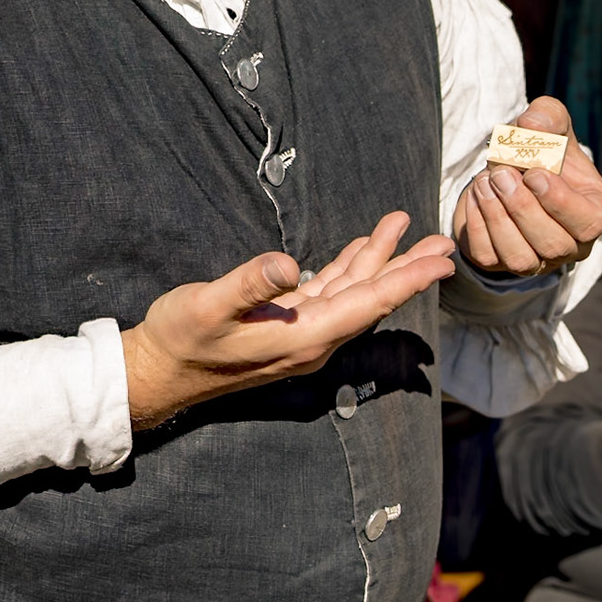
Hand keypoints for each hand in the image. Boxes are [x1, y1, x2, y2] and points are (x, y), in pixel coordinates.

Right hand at [121, 212, 454, 429]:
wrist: (157, 373)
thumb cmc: (180, 339)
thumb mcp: (208, 306)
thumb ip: (249, 284)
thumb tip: (289, 262)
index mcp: (301, 336)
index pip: (366, 303)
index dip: (406, 280)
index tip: (441, 263)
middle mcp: (311, 340)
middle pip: (370, 298)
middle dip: (407, 267)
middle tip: (444, 242)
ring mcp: (300, 335)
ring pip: (351, 293)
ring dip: (378, 260)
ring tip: (404, 228)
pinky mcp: (286, 327)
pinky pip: (329, 294)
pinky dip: (347, 268)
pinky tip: (359, 251)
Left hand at [453, 97, 601, 275]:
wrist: (509, 170)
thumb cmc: (540, 150)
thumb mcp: (550, 123)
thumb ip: (547, 117)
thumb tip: (532, 126)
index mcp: (594, 213)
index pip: (588, 223)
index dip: (560, 201)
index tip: (533, 173)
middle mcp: (570, 245)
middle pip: (553, 244)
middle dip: (523, 208)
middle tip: (501, 173)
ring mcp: (536, 260)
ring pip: (521, 258)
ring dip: (498, 218)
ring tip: (485, 181)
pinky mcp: (501, 264)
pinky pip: (488, 257)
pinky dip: (477, 225)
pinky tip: (476, 194)